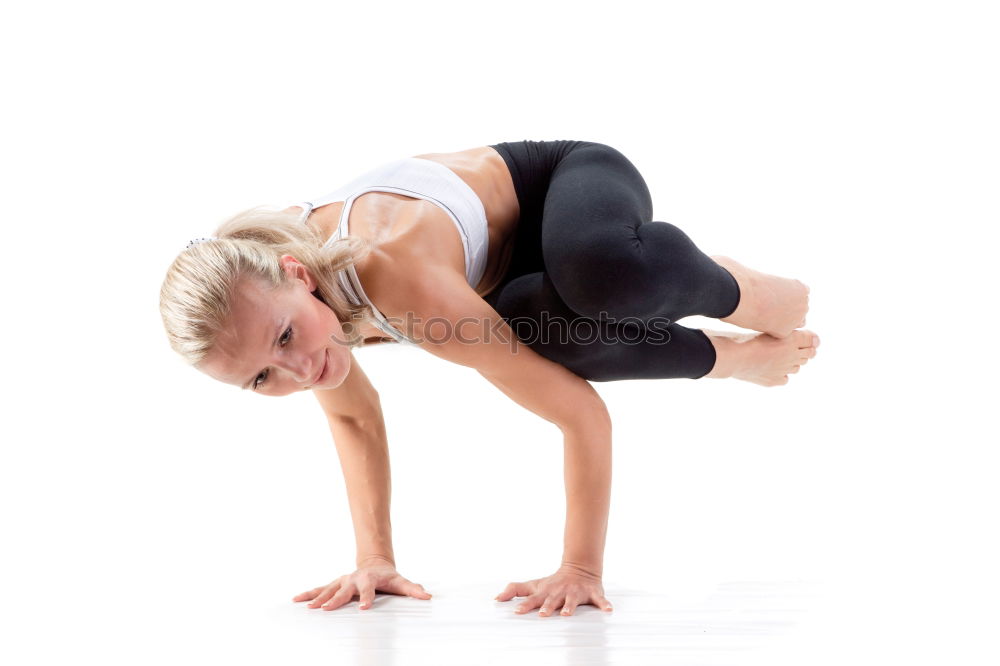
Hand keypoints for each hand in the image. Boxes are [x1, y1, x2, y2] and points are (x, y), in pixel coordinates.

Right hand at [292, 558, 431, 610]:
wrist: (375, 563)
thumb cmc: (388, 576)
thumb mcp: (401, 582)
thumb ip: (413, 590)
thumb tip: (427, 596)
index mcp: (369, 579)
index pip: (368, 590)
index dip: (366, 598)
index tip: (363, 608)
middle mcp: (353, 578)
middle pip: (344, 590)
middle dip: (335, 599)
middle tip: (327, 609)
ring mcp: (343, 580)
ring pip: (328, 588)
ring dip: (318, 597)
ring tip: (308, 607)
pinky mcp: (335, 584)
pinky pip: (320, 588)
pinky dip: (308, 593)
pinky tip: (296, 600)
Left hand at [494, 566, 612, 616]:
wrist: (579, 568)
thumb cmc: (553, 582)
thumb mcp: (534, 584)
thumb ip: (515, 590)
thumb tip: (496, 598)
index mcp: (546, 592)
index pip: (534, 599)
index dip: (525, 605)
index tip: (517, 611)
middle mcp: (560, 592)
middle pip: (553, 600)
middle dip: (548, 607)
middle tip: (543, 615)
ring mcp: (576, 593)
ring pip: (573, 601)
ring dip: (570, 607)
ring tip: (567, 614)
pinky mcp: (592, 594)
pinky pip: (600, 600)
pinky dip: (604, 604)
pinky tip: (608, 610)